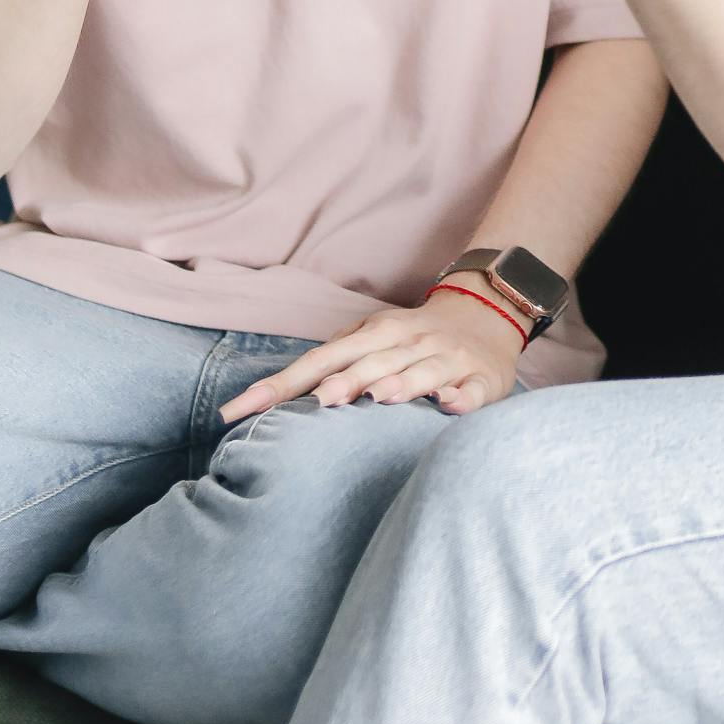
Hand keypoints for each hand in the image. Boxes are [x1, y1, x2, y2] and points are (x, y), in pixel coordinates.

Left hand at [220, 292, 525, 422]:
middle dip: (345, 381)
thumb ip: (333, 365)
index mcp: (374, 335)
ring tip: (378, 397)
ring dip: (400, 382)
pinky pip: (471, 390)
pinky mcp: (481, 378)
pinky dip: (460, 397)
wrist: (485, 312)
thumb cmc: (412, 339)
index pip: (319, 361)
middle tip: (317, 402)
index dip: (281, 386)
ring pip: (421, 371)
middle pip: (371, 363)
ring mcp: (446, 358)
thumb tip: (278, 398)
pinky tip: (449, 404)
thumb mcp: (371, 341)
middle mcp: (408, 342)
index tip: (238, 410)